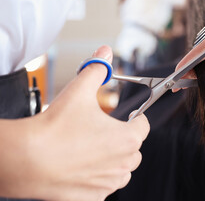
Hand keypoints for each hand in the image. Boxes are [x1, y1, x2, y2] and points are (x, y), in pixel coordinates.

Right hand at [0, 46, 149, 199]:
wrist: (26, 160)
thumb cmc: (54, 128)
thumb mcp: (78, 91)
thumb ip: (96, 70)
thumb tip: (105, 53)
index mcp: (127, 138)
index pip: (143, 125)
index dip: (135, 118)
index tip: (127, 116)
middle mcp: (123, 163)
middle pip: (134, 148)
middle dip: (123, 138)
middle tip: (103, 131)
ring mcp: (109, 183)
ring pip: (122, 169)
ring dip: (114, 159)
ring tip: (93, 148)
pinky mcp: (94, 197)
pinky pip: (105, 186)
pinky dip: (99, 177)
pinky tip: (82, 167)